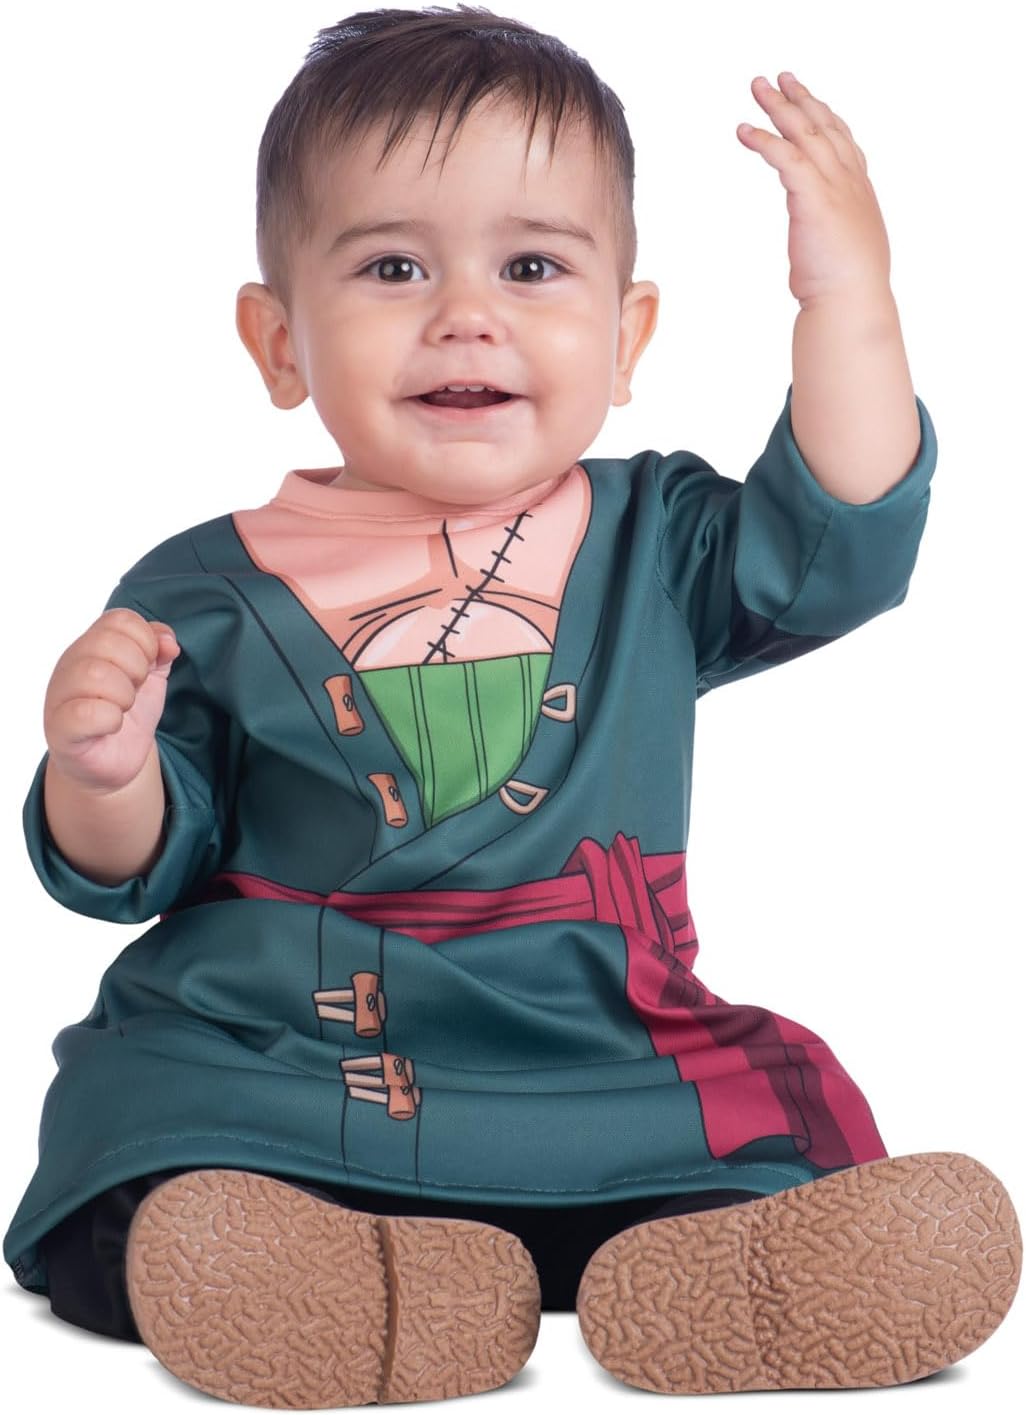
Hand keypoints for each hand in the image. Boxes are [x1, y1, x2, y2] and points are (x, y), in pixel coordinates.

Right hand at [44, 608, 180, 793]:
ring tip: (123, 708)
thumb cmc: (125, 714)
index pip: (120, 619)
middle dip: (136, 668)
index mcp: (92, 645)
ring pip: (94, 673)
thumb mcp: (150, 677)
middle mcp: (70, 665)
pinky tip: (112, 726)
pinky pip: (84, 713)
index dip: (146, 641)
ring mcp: (60, 696)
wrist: (111, 761)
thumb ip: (159, 651)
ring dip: (124, 694)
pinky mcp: (60, 729)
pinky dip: (109, 719)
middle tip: (135, 690)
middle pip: (106, 642)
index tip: (148, 667)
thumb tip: (168, 641)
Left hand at [737, 72, 891, 308]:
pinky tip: (744, 130)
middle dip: (800, 99)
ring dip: (779, 107)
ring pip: (804, 134)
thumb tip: (820, 240)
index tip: (809, 99)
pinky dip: (764, 140)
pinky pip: (786, 158)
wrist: (852, 300)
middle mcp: (850, 181)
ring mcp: (834, 187)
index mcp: (859, 192)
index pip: (842, 142)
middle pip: (823, 127)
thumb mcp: (845, 250)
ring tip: (757, 88)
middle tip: (778, 78)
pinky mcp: (813, 198)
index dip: (824, 117)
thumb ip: (833, 233)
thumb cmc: (847, 287)